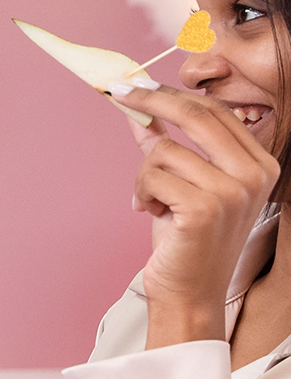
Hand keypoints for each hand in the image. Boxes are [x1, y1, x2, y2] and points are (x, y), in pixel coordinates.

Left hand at [109, 81, 277, 347]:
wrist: (189, 293)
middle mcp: (254, 174)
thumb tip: (141, 111)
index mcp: (259, 164)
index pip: (216, 111)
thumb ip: (168, 146)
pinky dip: (141, 194)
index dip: (173, 94)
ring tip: (152, 203)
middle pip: (196, 114)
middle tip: (119, 93)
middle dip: (151, 100)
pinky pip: (152, 176)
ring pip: (164, 151)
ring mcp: (233, 191)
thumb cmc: (185, 242)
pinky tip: (151, 215)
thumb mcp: (181, 186)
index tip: (137, 85)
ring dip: (144, 176)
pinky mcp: (204, 208)